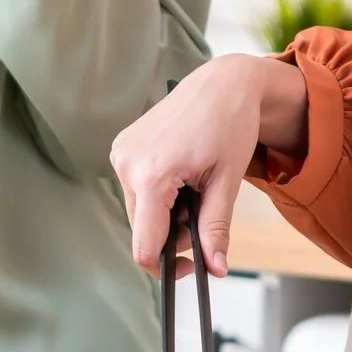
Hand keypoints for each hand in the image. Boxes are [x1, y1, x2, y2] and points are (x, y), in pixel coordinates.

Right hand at [109, 56, 298, 280]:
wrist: (223, 82)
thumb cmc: (230, 124)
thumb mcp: (226, 182)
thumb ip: (215, 229)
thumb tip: (215, 268)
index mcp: (152, 175)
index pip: (145, 246)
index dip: (167, 267)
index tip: (192, 266)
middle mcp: (127, 164)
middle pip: (142, 230)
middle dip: (173, 234)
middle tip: (204, 212)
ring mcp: (121, 153)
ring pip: (139, 211)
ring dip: (166, 214)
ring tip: (195, 187)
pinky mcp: (122, 147)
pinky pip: (136, 189)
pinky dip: (158, 194)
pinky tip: (181, 175)